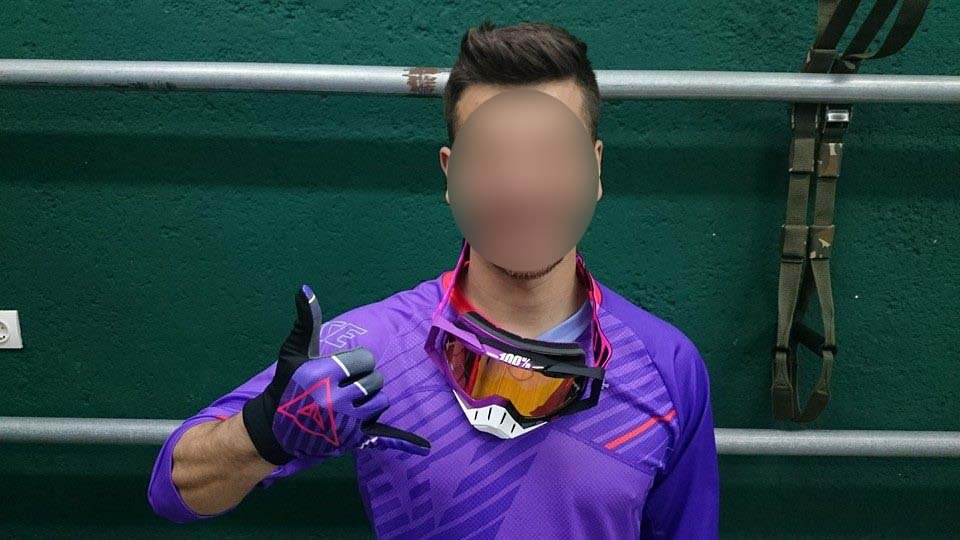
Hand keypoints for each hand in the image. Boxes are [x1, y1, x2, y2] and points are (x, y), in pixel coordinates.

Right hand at [241, 284, 430, 464]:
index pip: (365, 359)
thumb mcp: (293, 353)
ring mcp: (345, 422)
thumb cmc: (287, 385)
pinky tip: (424, 446)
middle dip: (363, 380)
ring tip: (348, 403)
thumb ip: (305, 321)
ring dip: (370, 400)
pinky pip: (385, 435)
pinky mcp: (352, 440)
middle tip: (341, 388)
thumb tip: (306, 288)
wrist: (275, 429)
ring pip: (382, 401)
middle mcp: (335, 399)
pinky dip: (405, 442)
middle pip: (376, 380)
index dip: (355, 362)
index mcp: (323, 374)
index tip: (338, 370)